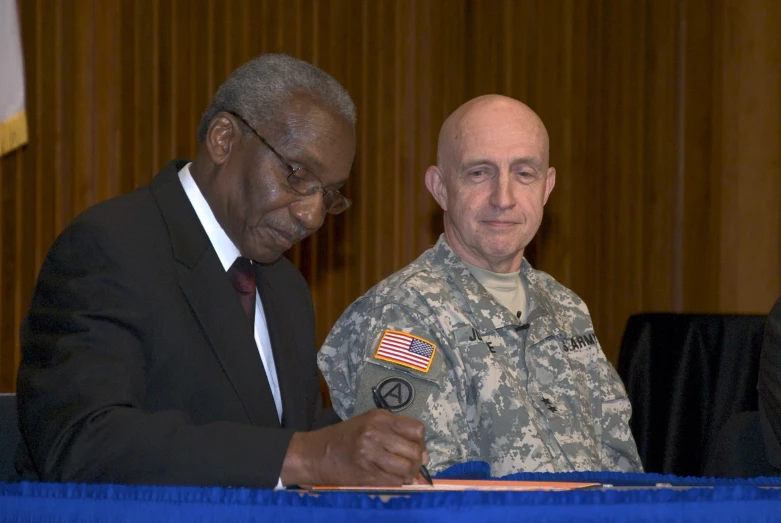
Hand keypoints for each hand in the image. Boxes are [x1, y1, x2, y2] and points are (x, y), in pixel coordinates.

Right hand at [280, 409, 426, 485]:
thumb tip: (423, 452)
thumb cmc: (344, 437)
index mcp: (379, 418)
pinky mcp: (365, 473)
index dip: (421, 442)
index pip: (416, 429)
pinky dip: (396, 483)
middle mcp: (375, 433)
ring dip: (408, 474)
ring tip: (401, 473)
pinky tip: (389, 478)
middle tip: (411, 465)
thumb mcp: (368, 422)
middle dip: (417, 461)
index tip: (416, 449)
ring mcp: (370, 454)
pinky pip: (393, 482)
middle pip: (414, 451)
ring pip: (406, 468)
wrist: (315, 453)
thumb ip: (394, 431)